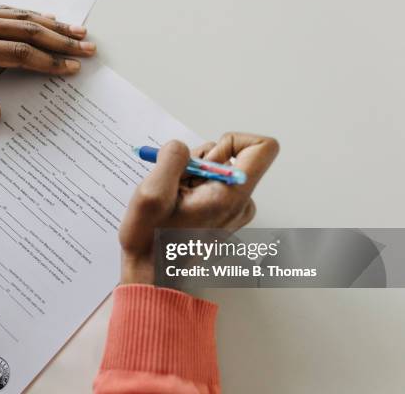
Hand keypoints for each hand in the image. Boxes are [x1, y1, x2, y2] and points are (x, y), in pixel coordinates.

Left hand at [0, 3, 95, 120]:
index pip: (18, 54)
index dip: (48, 62)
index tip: (70, 68)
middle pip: (27, 31)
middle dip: (62, 41)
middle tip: (88, 49)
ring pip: (20, 16)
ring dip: (53, 25)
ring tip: (78, 33)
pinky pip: (5, 8)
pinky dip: (30, 13)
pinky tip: (46, 18)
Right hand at [119, 133, 279, 283]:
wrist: (151, 275)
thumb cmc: (151, 241)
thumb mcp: (152, 192)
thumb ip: (171, 158)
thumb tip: (180, 148)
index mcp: (231, 195)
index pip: (262, 147)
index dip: (232, 140)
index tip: (204, 158)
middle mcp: (241, 202)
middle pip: (231, 156)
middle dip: (198, 161)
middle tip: (175, 187)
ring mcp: (233, 210)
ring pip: (217, 169)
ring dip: (190, 175)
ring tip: (172, 200)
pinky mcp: (223, 215)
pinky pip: (211, 184)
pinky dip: (191, 187)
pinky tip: (175, 207)